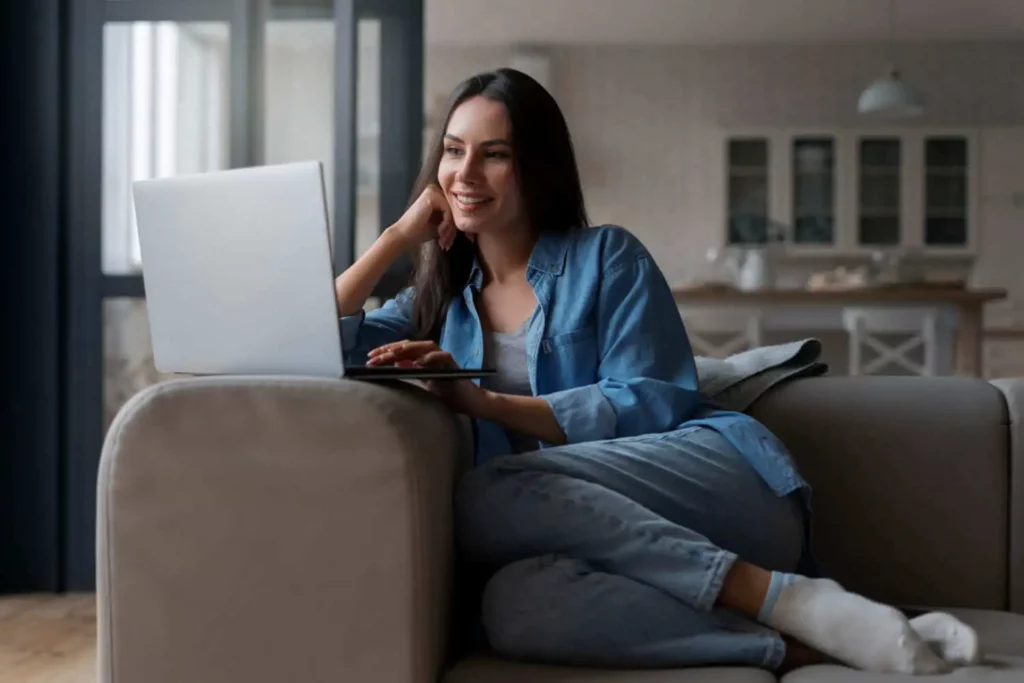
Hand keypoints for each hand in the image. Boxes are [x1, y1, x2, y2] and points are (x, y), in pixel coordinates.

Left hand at [367, 340, 488, 415]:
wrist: (470, 404)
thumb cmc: (448, 397)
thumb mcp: (424, 385)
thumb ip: (412, 374)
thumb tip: (395, 364)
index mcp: (424, 360)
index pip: (402, 351)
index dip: (386, 353)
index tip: (370, 358)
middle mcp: (433, 356)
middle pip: (410, 346)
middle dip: (391, 349)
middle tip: (374, 356)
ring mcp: (444, 359)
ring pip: (425, 346)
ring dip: (408, 349)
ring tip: (392, 354)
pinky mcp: (454, 365)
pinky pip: (442, 356)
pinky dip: (430, 358)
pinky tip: (417, 363)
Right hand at [390, 185, 459, 251]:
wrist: (405, 235)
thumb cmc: (422, 231)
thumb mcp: (443, 226)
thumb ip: (454, 222)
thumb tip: (473, 231)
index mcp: (439, 195)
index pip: (456, 209)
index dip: (456, 227)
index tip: (454, 241)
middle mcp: (436, 189)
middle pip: (455, 210)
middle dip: (453, 230)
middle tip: (447, 244)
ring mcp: (433, 191)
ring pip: (453, 211)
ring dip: (450, 228)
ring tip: (443, 240)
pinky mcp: (431, 195)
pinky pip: (448, 210)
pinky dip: (446, 223)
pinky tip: (439, 231)